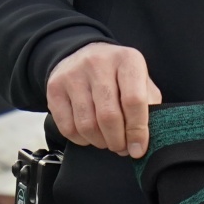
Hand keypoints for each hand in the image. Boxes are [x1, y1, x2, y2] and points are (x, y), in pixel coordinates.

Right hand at [46, 42, 162, 158]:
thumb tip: (144, 140)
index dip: (137, 130)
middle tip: (122, 148)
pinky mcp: (55, 88)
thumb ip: (148, 106)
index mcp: (127, 60)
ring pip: (87, 125)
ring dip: (99, 142)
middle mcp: (98, 63)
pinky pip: (67, 127)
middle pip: (108, 116)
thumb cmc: (117, 74)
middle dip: (117, 141)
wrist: (82, 54)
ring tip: (107, 141)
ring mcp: (74, 75)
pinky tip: (89, 135)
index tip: (139, 149)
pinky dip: (81, 139)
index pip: (134, 101)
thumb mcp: (140, 80)